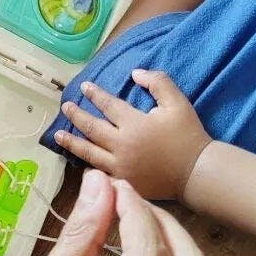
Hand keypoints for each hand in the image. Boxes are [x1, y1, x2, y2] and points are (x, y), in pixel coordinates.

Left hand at [54, 70, 212, 200]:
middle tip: (66, 107)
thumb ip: (158, 82)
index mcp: (134, 124)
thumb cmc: (188, 135)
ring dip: (72, 142)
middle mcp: (122, 145)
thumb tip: (135, 73)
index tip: (85, 86)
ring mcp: (120, 166)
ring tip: (57, 135)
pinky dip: (87, 165)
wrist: (198, 172)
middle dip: (77, 116)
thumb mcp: (177, 102)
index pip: (108, 105)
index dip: (96, 95)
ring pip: (89, 152)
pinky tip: (78, 160)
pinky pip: (99, 172)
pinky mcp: (123, 182)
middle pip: (92, 128)